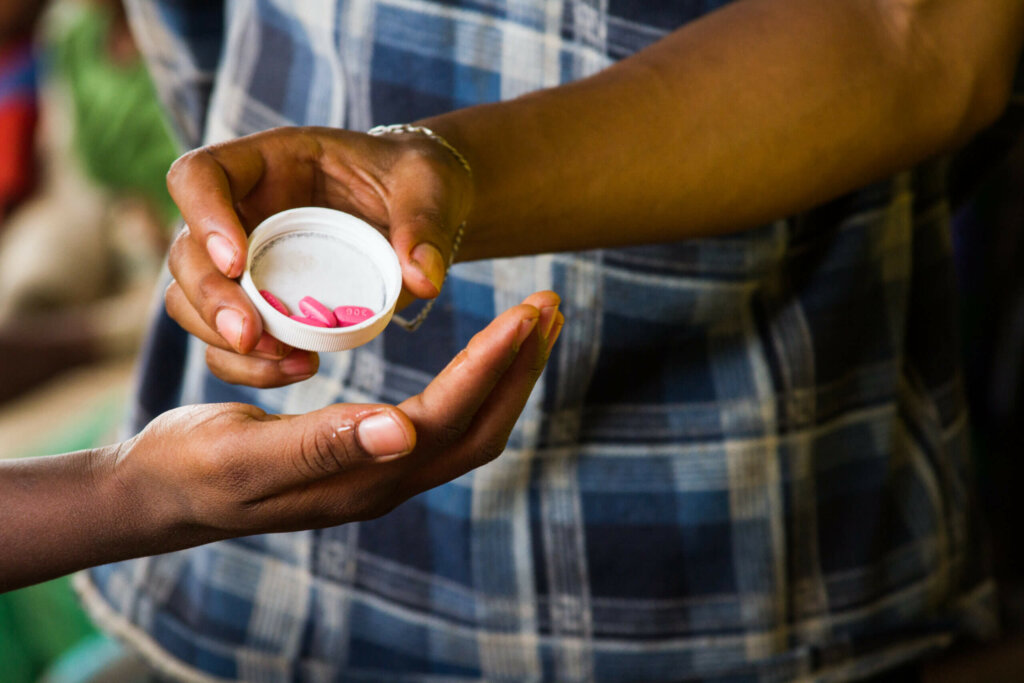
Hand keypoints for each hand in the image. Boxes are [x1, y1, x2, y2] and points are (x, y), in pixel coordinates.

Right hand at [114, 292, 561, 541]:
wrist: (165, 493)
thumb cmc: (193, 468)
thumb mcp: (244, 454)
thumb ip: (319, 445)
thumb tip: (402, 435)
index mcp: (362, 476)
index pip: (450, 417)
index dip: (492, 366)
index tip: (527, 313)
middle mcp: (384, 480)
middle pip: (480, 425)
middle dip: (521, 367)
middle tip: (550, 306)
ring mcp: (381, 472)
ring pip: (469, 425)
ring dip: (506, 373)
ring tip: (530, 321)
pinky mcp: (370, 458)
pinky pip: (444, 420)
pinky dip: (473, 380)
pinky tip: (478, 351)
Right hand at [163, 125, 472, 386]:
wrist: (418, 215)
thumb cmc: (416, 183)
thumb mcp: (428, 188)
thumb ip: (424, 226)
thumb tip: (422, 280)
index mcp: (268, 162)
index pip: (200, 174)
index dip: (203, 215)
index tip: (237, 261)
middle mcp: (242, 210)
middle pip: (186, 251)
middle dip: (210, 298)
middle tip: (248, 336)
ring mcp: (243, 260)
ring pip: (191, 301)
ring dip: (221, 339)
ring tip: (282, 359)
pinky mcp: (258, 304)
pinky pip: (227, 342)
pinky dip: (249, 365)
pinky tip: (298, 369)